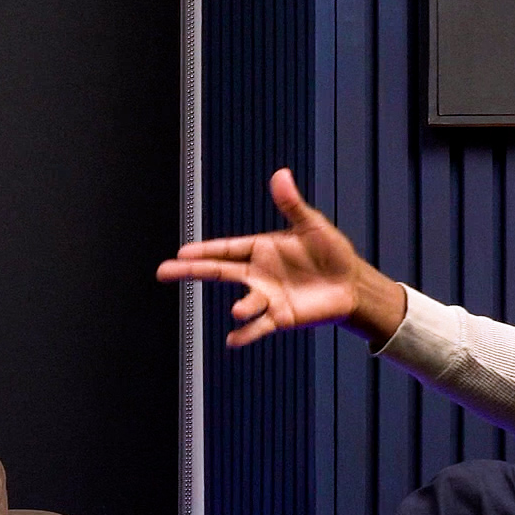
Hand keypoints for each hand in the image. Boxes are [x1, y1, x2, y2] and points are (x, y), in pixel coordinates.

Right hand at [160, 170, 404, 346]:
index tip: (181, 251)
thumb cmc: (332, 252)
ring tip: (239, 311)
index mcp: (261, 248)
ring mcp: (268, 297)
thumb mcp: (313, 225)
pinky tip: (233, 340)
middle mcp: (258, 274)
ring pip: (245, 302)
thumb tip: (281, 174)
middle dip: (191, 271)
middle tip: (163, 272)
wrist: (351, 284)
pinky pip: (260, 327)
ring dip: (241, 307)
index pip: (226, 248)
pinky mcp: (281, 317)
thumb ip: (292, 204)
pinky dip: (247, 334)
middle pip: (219, 272)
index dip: (204, 249)